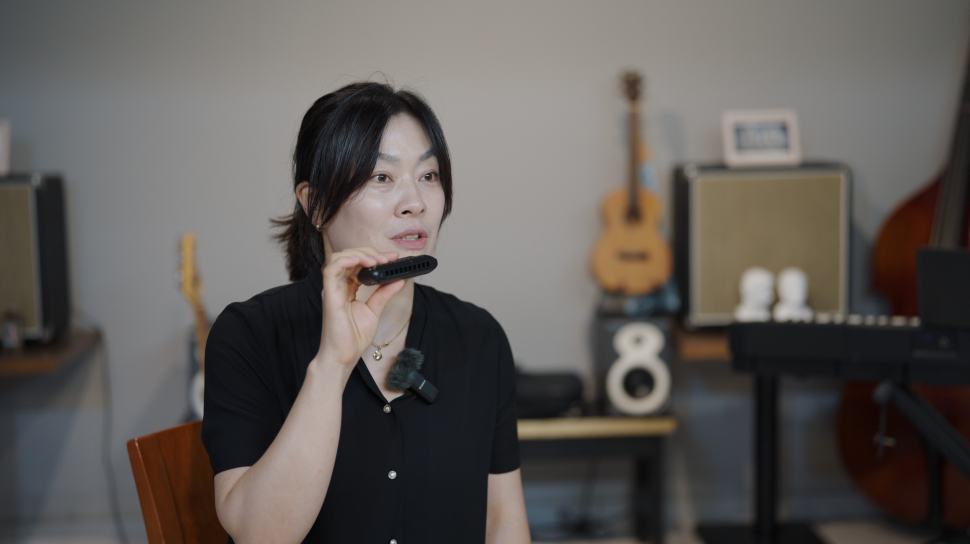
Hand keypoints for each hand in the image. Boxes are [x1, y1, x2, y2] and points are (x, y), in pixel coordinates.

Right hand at [316, 248, 405, 368]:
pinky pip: (331, 270)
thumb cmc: (353, 337)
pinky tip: (361, 261)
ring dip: (358, 254)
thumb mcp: (375, 310)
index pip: (358, 264)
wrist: (344, 356)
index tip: (393, 257)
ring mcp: (332, 289)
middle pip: (349, 257)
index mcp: (347, 288)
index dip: (375, 257)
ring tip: (376, 260)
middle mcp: (338, 286)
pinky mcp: (329, 295)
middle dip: (369, 253)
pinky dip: (346, 260)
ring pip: (339, 258)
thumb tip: (398, 279)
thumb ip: (384, 293)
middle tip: (387, 259)